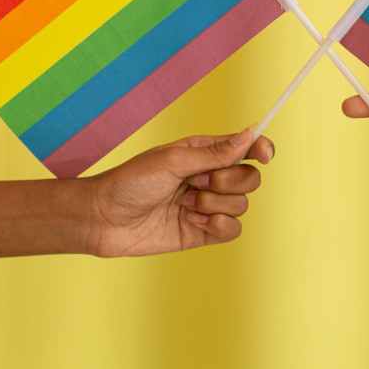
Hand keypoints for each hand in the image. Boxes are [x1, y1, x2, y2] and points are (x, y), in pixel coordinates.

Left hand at [86, 128, 273, 256]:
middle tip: (197, 183)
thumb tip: (249, 135)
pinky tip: (192, 223)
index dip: (261, 148)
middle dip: (227, 181)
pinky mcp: (204, 232)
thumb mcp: (173, 161)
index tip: (265, 155)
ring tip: (184, 205)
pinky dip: (218, 227)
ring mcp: (208, 206)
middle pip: (250, 178)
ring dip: (214, 205)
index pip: (246, 148)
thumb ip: (215, 153)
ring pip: (242, 204)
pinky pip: (233, 230)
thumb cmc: (131, 182)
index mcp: (204, 153)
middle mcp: (210, 177)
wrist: (104, 219)